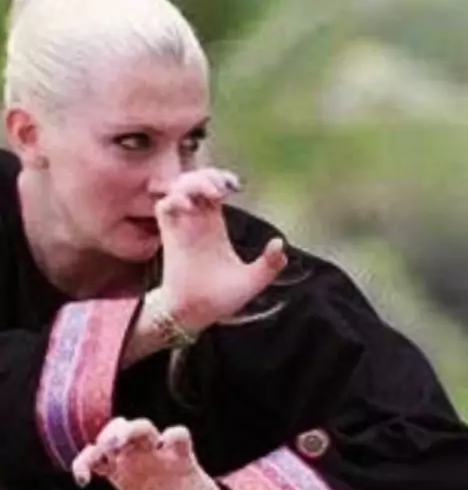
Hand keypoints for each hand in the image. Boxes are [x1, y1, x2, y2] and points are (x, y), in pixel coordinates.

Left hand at [71, 417, 224, 489]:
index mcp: (122, 473)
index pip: (96, 457)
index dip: (83, 462)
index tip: (83, 480)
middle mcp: (138, 459)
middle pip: (116, 431)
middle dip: (107, 434)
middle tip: (104, 447)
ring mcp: (160, 455)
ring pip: (143, 427)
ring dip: (131, 429)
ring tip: (122, 441)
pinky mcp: (183, 456)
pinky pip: (178, 435)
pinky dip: (172, 435)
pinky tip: (163, 445)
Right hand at [154, 168, 287, 331]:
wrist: (196, 314)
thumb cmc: (220, 299)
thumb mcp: (252, 280)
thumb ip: (268, 264)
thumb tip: (281, 245)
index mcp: (214, 226)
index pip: (212, 189)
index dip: (221, 178)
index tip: (235, 186)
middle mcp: (196, 222)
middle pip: (193, 181)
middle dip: (206, 175)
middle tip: (222, 189)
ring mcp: (182, 228)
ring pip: (177, 188)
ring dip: (192, 183)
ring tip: (211, 194)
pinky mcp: (169, 237)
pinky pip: (164, 206)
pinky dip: (175, 199)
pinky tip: (191, 207)